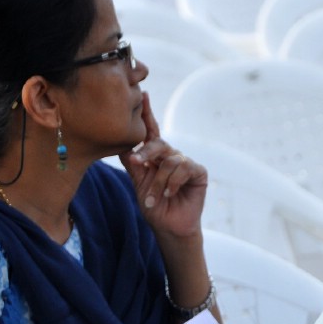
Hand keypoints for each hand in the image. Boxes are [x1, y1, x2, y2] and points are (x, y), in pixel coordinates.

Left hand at [120, 93, 207, 240]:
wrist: (170, 228)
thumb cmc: (154, 207)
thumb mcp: (139, 184)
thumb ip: (133, 165)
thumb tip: (124, 144)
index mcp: (155, 157)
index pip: (151, 132)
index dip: (147, 114)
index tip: (143, 95)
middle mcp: (171, 156)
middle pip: (159, 143)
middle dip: (146, 152)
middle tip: (136, 162)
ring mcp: (186, 163)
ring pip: (170, 161)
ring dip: (159, 181)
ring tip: (155, 198)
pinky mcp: (198, 172)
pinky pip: (184, 168)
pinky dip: (174, 182)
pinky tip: (170, 193)